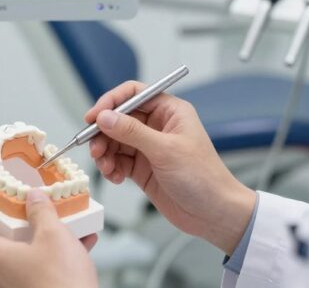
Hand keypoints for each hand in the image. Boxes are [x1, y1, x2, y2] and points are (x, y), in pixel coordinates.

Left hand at [0, 189, 97, 287]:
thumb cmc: (60, 286)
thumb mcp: (54, 236)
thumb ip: (42, 212)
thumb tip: (35, 199)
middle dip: (15, 224)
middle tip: (25, 210)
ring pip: (21, 257)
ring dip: (39, 241)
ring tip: (61, 228)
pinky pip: (36, 271)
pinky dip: (51, 258)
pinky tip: (75, 248)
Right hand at [85, 81, 255, 253]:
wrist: (214, 214)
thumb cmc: (203, 178)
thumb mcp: (165, 150)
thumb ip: (132, 132)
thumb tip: (104, 117)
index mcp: (170, 111)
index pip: (133, 94)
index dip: (110, 102)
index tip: (93, 117)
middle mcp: (158, 126)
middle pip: (118, 118)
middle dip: (103, 133)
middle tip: (95, 148)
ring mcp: (149, 147)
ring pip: (114, 141)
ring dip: (105, 153)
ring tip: (106, 167)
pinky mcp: (143, 167)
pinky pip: (118, 160)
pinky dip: (111, 168)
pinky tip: (115, 177)